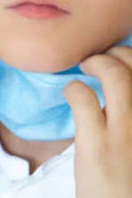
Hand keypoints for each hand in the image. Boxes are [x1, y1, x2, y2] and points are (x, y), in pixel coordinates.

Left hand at [63, 47, 131, 197]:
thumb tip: (120, 107)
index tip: (128, 66)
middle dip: (122, 54)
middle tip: (104, 60)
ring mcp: (130, 131)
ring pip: (117, 73)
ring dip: (98, 63)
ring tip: (86, 66)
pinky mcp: (98, 144)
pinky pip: (83, 97)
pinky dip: (73, 88)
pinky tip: (71, 93)